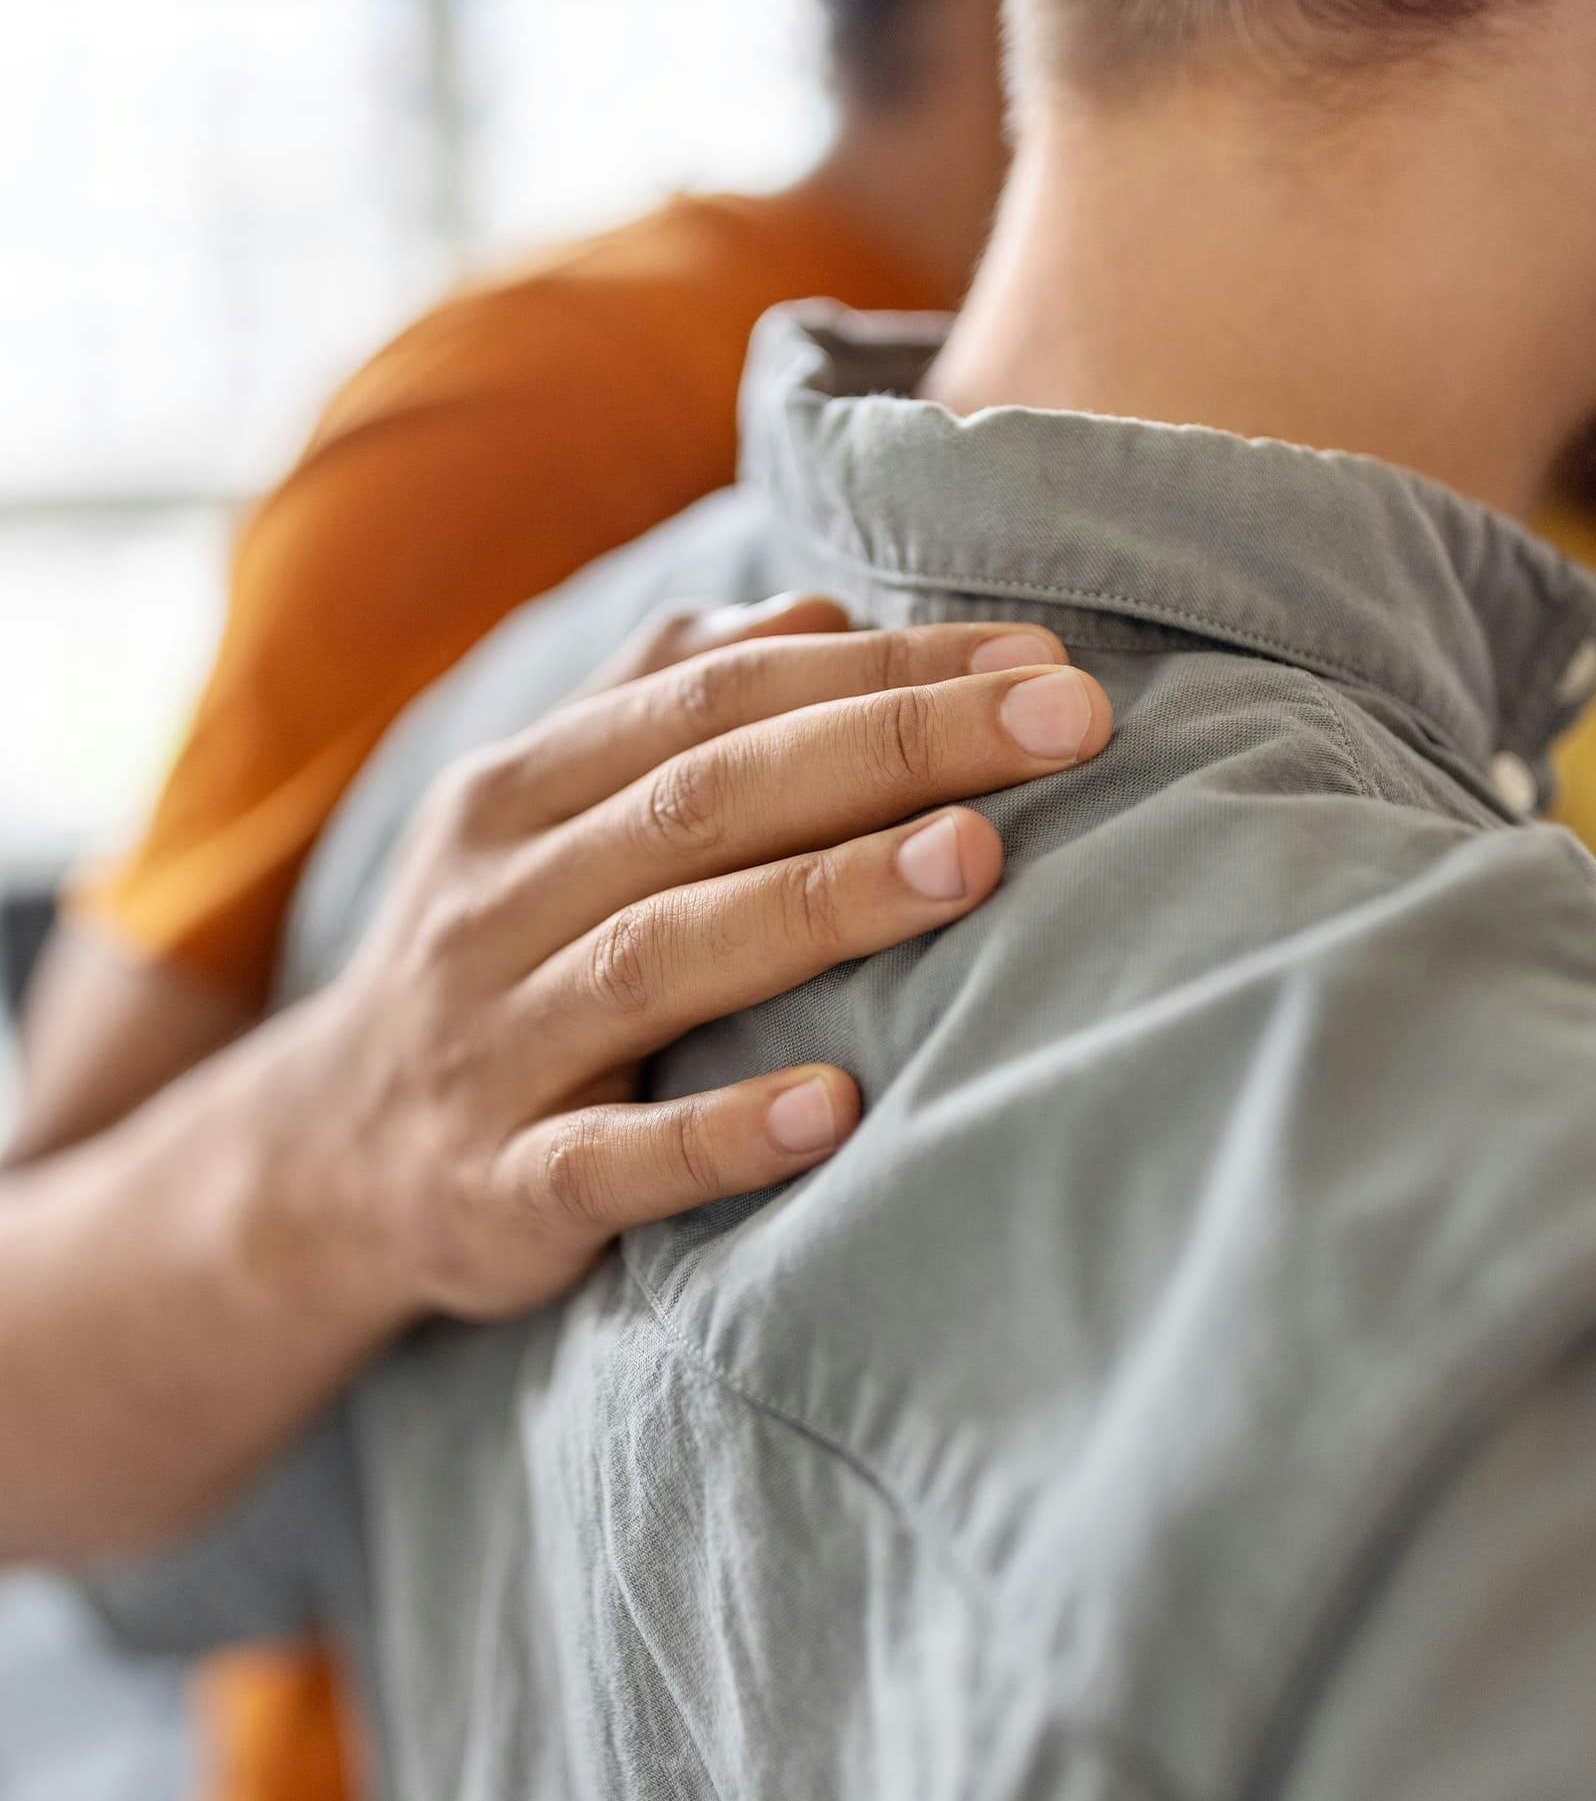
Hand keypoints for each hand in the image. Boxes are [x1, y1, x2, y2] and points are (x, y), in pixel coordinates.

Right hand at [273, 595, 1112, 1319]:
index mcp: (524, 789)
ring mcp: (492, 1046)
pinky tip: (835, 1109)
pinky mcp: (500, 1189)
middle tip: (1066, 723)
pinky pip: (611, 1159)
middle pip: (705, 800)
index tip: (1039, 662)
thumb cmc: (495, 951)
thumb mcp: (542, 809)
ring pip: (662, 956)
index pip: (719, 698)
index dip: (881, 671)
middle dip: (892, 746)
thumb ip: (664, 699)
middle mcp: (500, 899)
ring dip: (822, 903)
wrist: (323, 1159)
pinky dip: (719, 1132)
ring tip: (973, 861)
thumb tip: (819, 611)